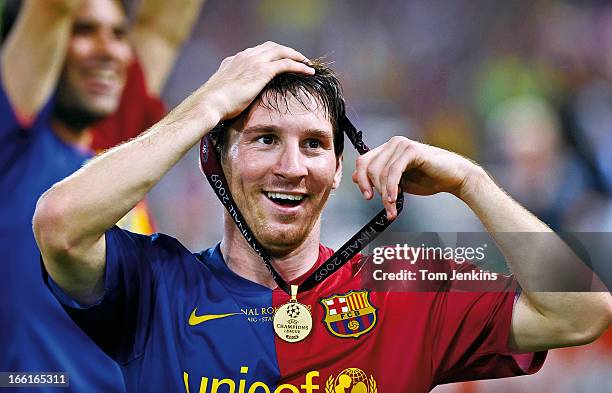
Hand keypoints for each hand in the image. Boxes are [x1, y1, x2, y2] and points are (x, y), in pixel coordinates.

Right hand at [167, 42, 312, 127]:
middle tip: (299, 59)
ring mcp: (253, 61)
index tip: (281, 60)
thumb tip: (234, 102)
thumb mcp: (222, 93)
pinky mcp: (262, 71)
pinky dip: (299, 65)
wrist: (210, 103)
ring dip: (296, 56)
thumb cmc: (213, 105)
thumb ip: (231, 91)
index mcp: (234, 60)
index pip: (257, 51)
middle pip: (272, 47)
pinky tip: (308, 71)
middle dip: (287, 51)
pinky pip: (286, 63)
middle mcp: (245, 56)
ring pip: (281, 52)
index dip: (272, 54)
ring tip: (307, 64)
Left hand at [351, 136, 484, 218]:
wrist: (453, 178)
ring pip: (380, 172)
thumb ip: (379, 178)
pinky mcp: (412, 150)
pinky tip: (394, 199)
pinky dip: (391, 187)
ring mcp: (402, 145)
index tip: (368, 197)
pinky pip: (394, 171)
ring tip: (392, 208)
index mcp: (387, 149)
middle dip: (373, 189)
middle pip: (368, 167)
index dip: (361, 180)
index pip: (363, 162)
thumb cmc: (428, 179)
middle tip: (385, 206)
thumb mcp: (398, 182)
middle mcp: (393, 144)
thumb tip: (354, 177)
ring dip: (385, 194)